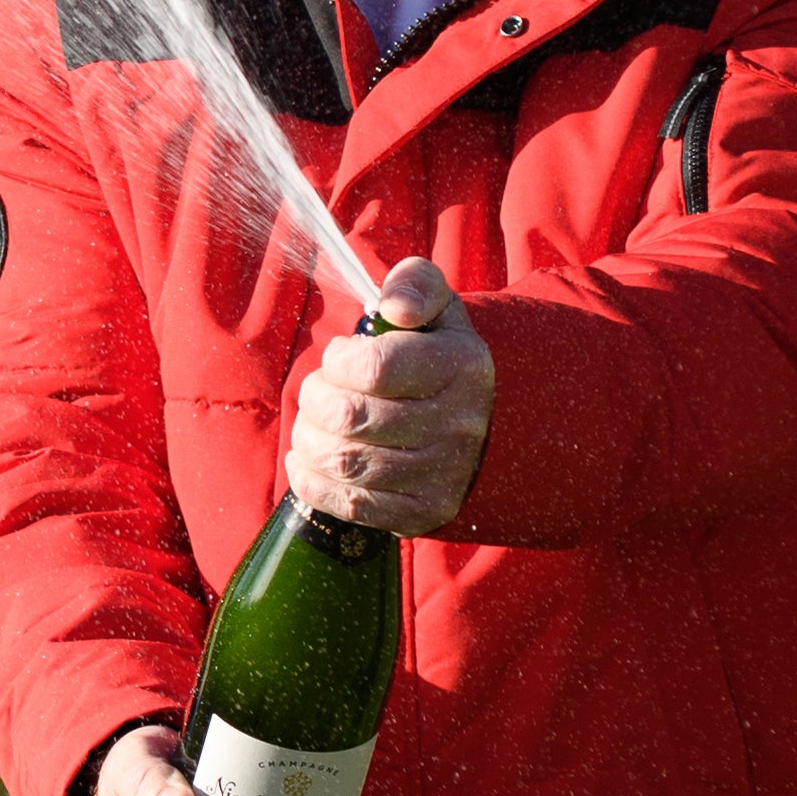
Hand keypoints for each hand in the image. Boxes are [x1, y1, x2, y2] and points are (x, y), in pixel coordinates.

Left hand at [284, 257, 492, 534]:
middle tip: (317, 393)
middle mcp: (458, 424)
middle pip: (351, 418)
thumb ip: (414, 284)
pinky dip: (313, 482)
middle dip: (314, 401)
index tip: (338, 359)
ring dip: (309, 441)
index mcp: (461, 366)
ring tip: (312, 426)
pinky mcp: (424, 511)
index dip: (337, 362)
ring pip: (346, 462)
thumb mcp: (439, 307)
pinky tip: (309, 463)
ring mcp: (443, 473)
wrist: (487, 424)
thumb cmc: (441, 357)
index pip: (375, 368)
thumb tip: (393, 307)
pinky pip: (351, 505)